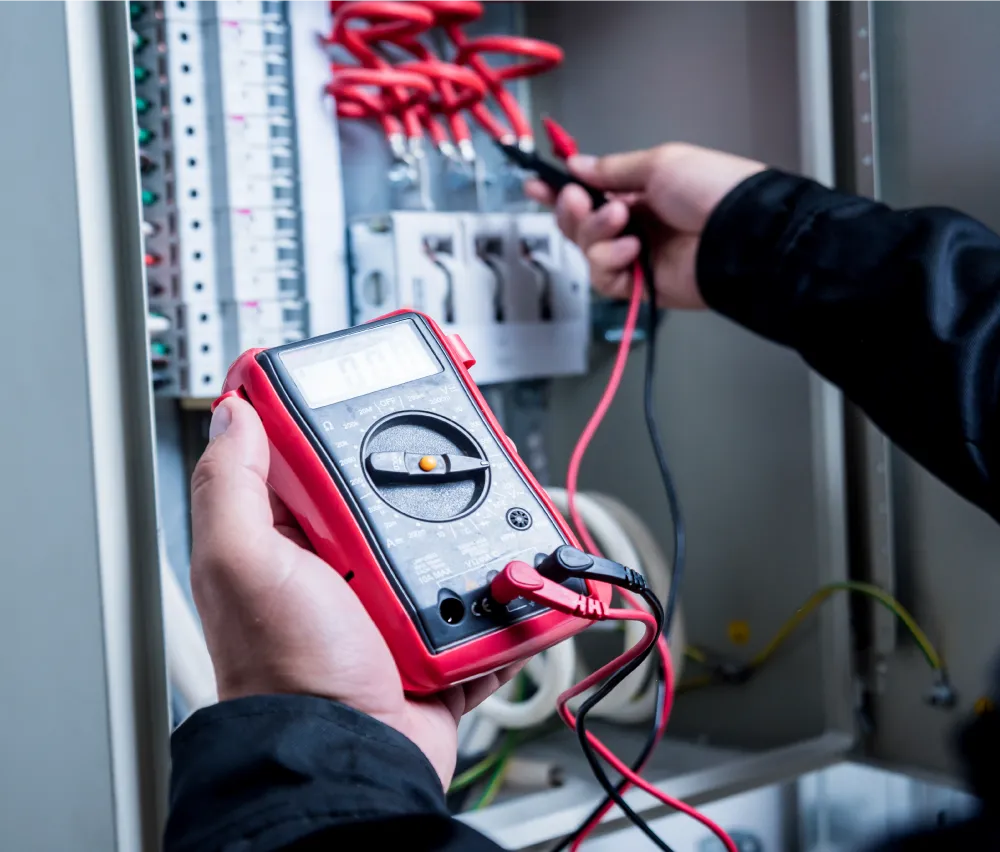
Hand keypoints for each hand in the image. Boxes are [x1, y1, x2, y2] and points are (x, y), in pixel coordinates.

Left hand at [189, 397, 516, 786]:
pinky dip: (504, 592)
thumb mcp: (244, 565)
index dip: (351, 424)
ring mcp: (395, 606)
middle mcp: (345, 570)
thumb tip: (236, 411)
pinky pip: (480, 605)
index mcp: (295, 542)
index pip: (321, 462)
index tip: (389, 391)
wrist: (350, 761)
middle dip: (437, 474)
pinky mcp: (438, 642)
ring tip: (507, 507)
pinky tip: (521, 570)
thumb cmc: (288, 671)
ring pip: (449, 547)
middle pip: (399, 499)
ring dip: (481, 532)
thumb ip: (233, 487)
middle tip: (472, 448)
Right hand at [525, 143, 765, 308]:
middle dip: (572, 210)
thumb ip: (613, 169)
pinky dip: (610, 261)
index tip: (536, 185)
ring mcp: (637, 255)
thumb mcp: (659, 163)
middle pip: (579, 224)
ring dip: (595, 233)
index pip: (590, 191)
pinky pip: (603, 278)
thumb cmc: (714, 191)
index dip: (560, 190)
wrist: (741, 233)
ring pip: (586, 250)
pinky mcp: (640, 284)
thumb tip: (579, 164)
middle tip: (579, 201)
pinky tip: (631, 250)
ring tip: (620, 222)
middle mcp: (636, 224)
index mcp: (641, 191)